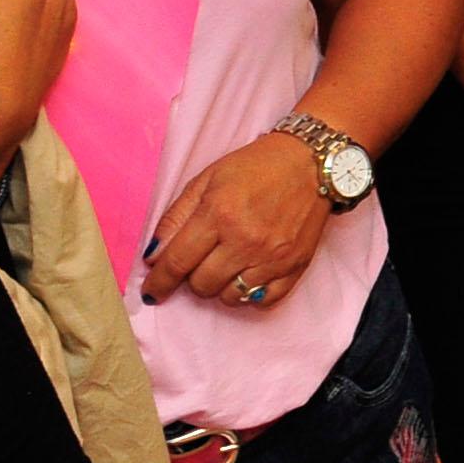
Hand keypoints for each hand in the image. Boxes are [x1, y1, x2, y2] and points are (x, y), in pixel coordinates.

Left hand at [141, 130, 332, 308]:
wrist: (311, 162)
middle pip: (202, 285)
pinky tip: (248, 276)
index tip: (152, 292)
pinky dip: (250, 295)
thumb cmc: (256, 167)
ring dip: (221, 286)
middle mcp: (245, 240)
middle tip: (202, 259)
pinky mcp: (295, 265)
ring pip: (230, 297)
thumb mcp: (207, 179)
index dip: (159, 282)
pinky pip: (263, 301)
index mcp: (219, 213)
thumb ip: (176, 217)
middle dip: (193, 277)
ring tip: (227, 265)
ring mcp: (273, 256)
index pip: (177, 262)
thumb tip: (154, 256)